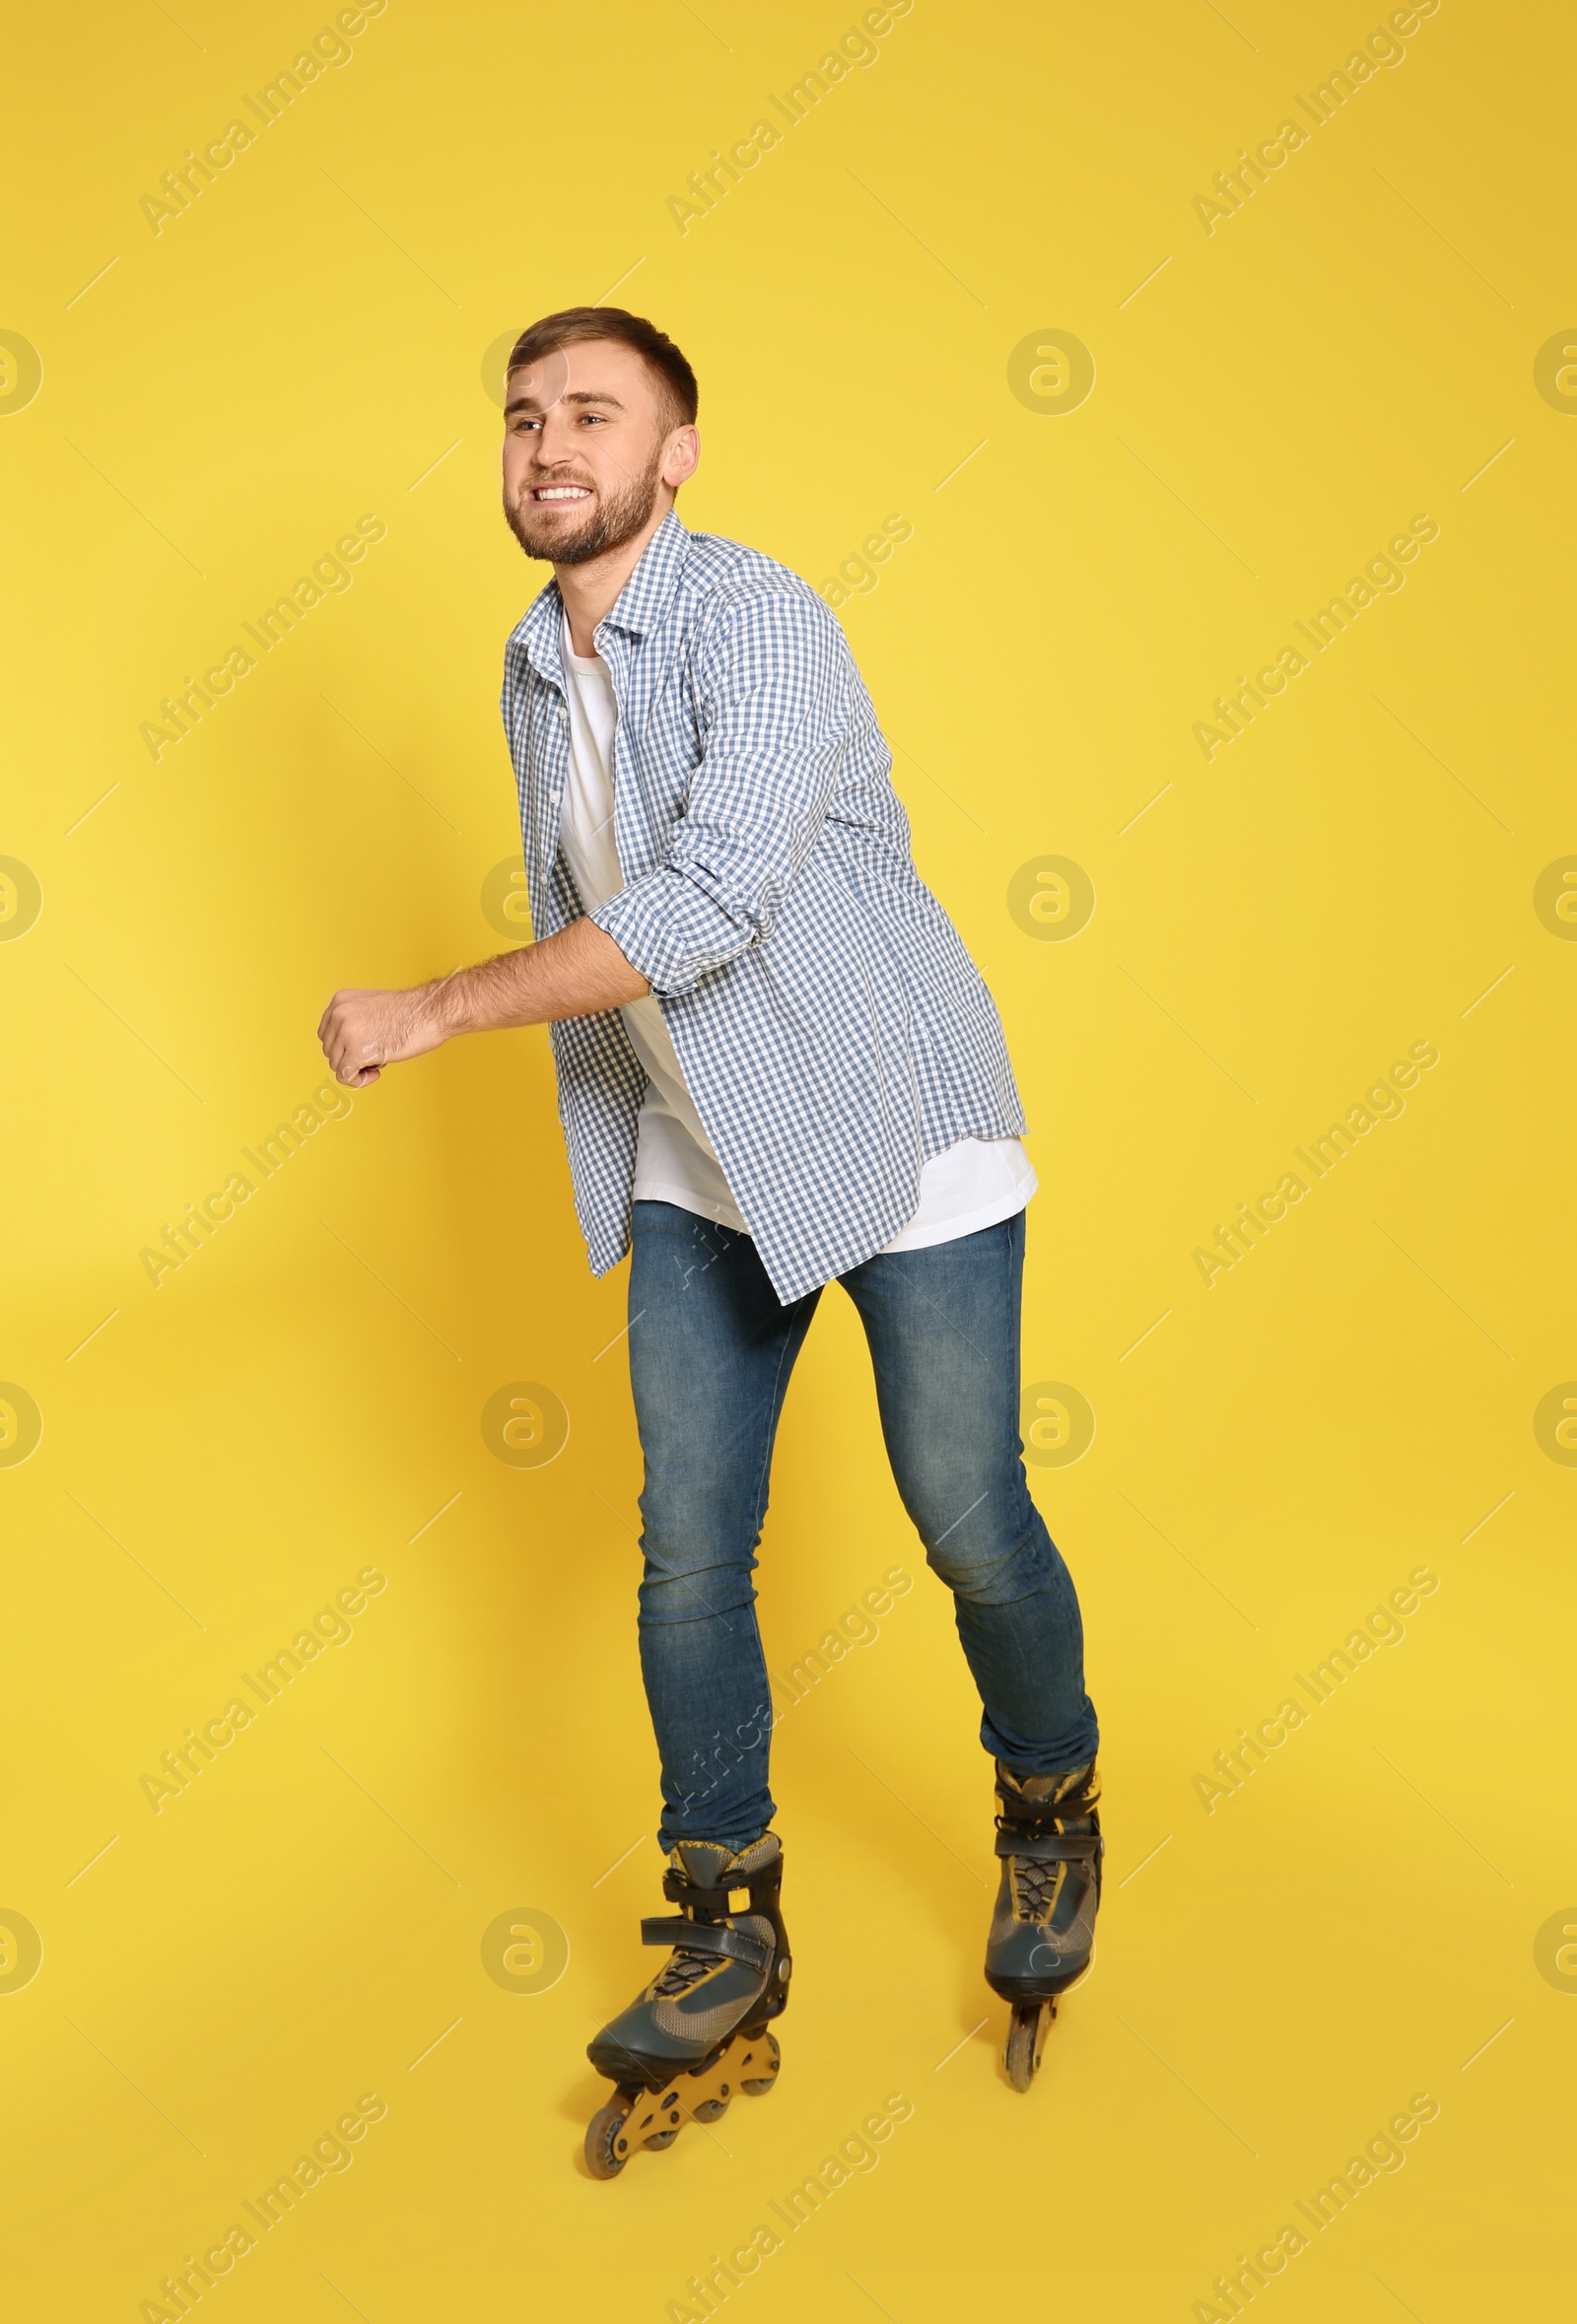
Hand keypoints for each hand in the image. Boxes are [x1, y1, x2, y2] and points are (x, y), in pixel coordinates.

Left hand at [317, 977, 458, 1086]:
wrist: (430, 1012)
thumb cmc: (411, 1012)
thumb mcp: (371, 1007)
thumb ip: (353, 1021)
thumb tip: (344, 1048)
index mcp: (340, 1000)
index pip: (326, 1033)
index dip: (343, 1046)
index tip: (362, 1048)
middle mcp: (339, 1014)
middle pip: (330, 1050)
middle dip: (351, 1057)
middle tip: (376, 1053)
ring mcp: (346, 1033)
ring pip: (336, 1065)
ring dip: (357, 1069)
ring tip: (380, 1059)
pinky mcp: (356, 1052)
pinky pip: (345, 1077)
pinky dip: (359, 1081)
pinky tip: (376, 1073)